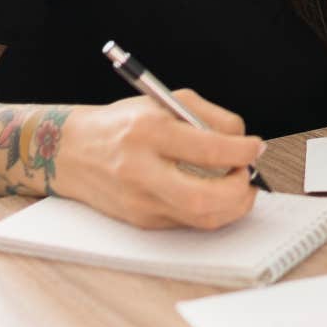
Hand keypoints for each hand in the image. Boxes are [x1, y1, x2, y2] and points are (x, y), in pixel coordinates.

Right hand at [53, 88, 263, 229]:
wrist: (70, 151)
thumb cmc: (121, 124)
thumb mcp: (165, 103)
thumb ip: (210, 118)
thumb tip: (244, 142)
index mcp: (149, 132)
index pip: (209, 150)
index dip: (243, 151)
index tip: (256, 147)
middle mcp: (141, 170)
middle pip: (204, 198)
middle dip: (240, 190)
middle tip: (247, 174)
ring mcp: (139, 201)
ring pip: (201, 219)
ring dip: (233, 205)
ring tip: (238, 185)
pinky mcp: (140, 220)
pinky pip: (188, 223)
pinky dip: (211, 210)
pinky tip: (215, 194)